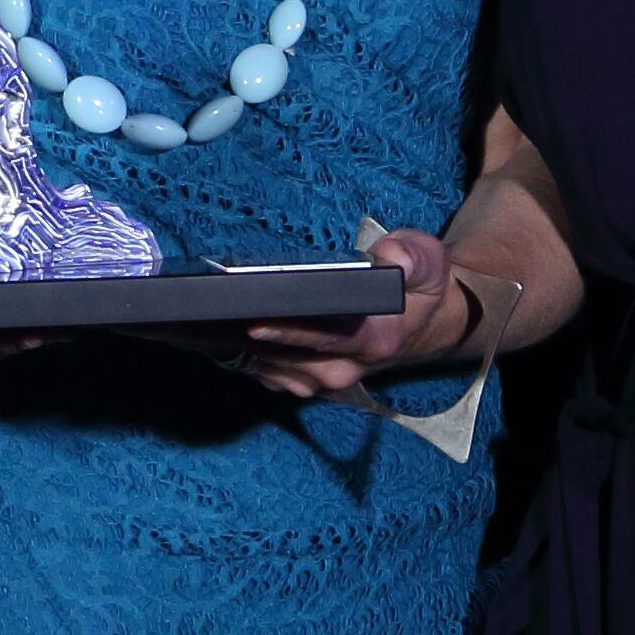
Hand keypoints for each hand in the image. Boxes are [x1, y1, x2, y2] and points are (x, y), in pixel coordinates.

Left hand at [230, 220, 498, 399]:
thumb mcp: (428, 261)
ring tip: (205, 317)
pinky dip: (239, 351)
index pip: (325, 340)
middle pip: (285, 357)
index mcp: (373, 341)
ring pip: (267, 367)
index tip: (256, 321)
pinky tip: (218, 327)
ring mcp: (318, 379)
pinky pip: (261, 370)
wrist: (420, 325)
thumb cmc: (416, 287)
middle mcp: (343, 368)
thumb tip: (392, 256)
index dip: (290, 332)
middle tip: (211, 311)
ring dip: (238, 345)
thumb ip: (414, 255)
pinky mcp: (299, 379)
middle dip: (248, 336)